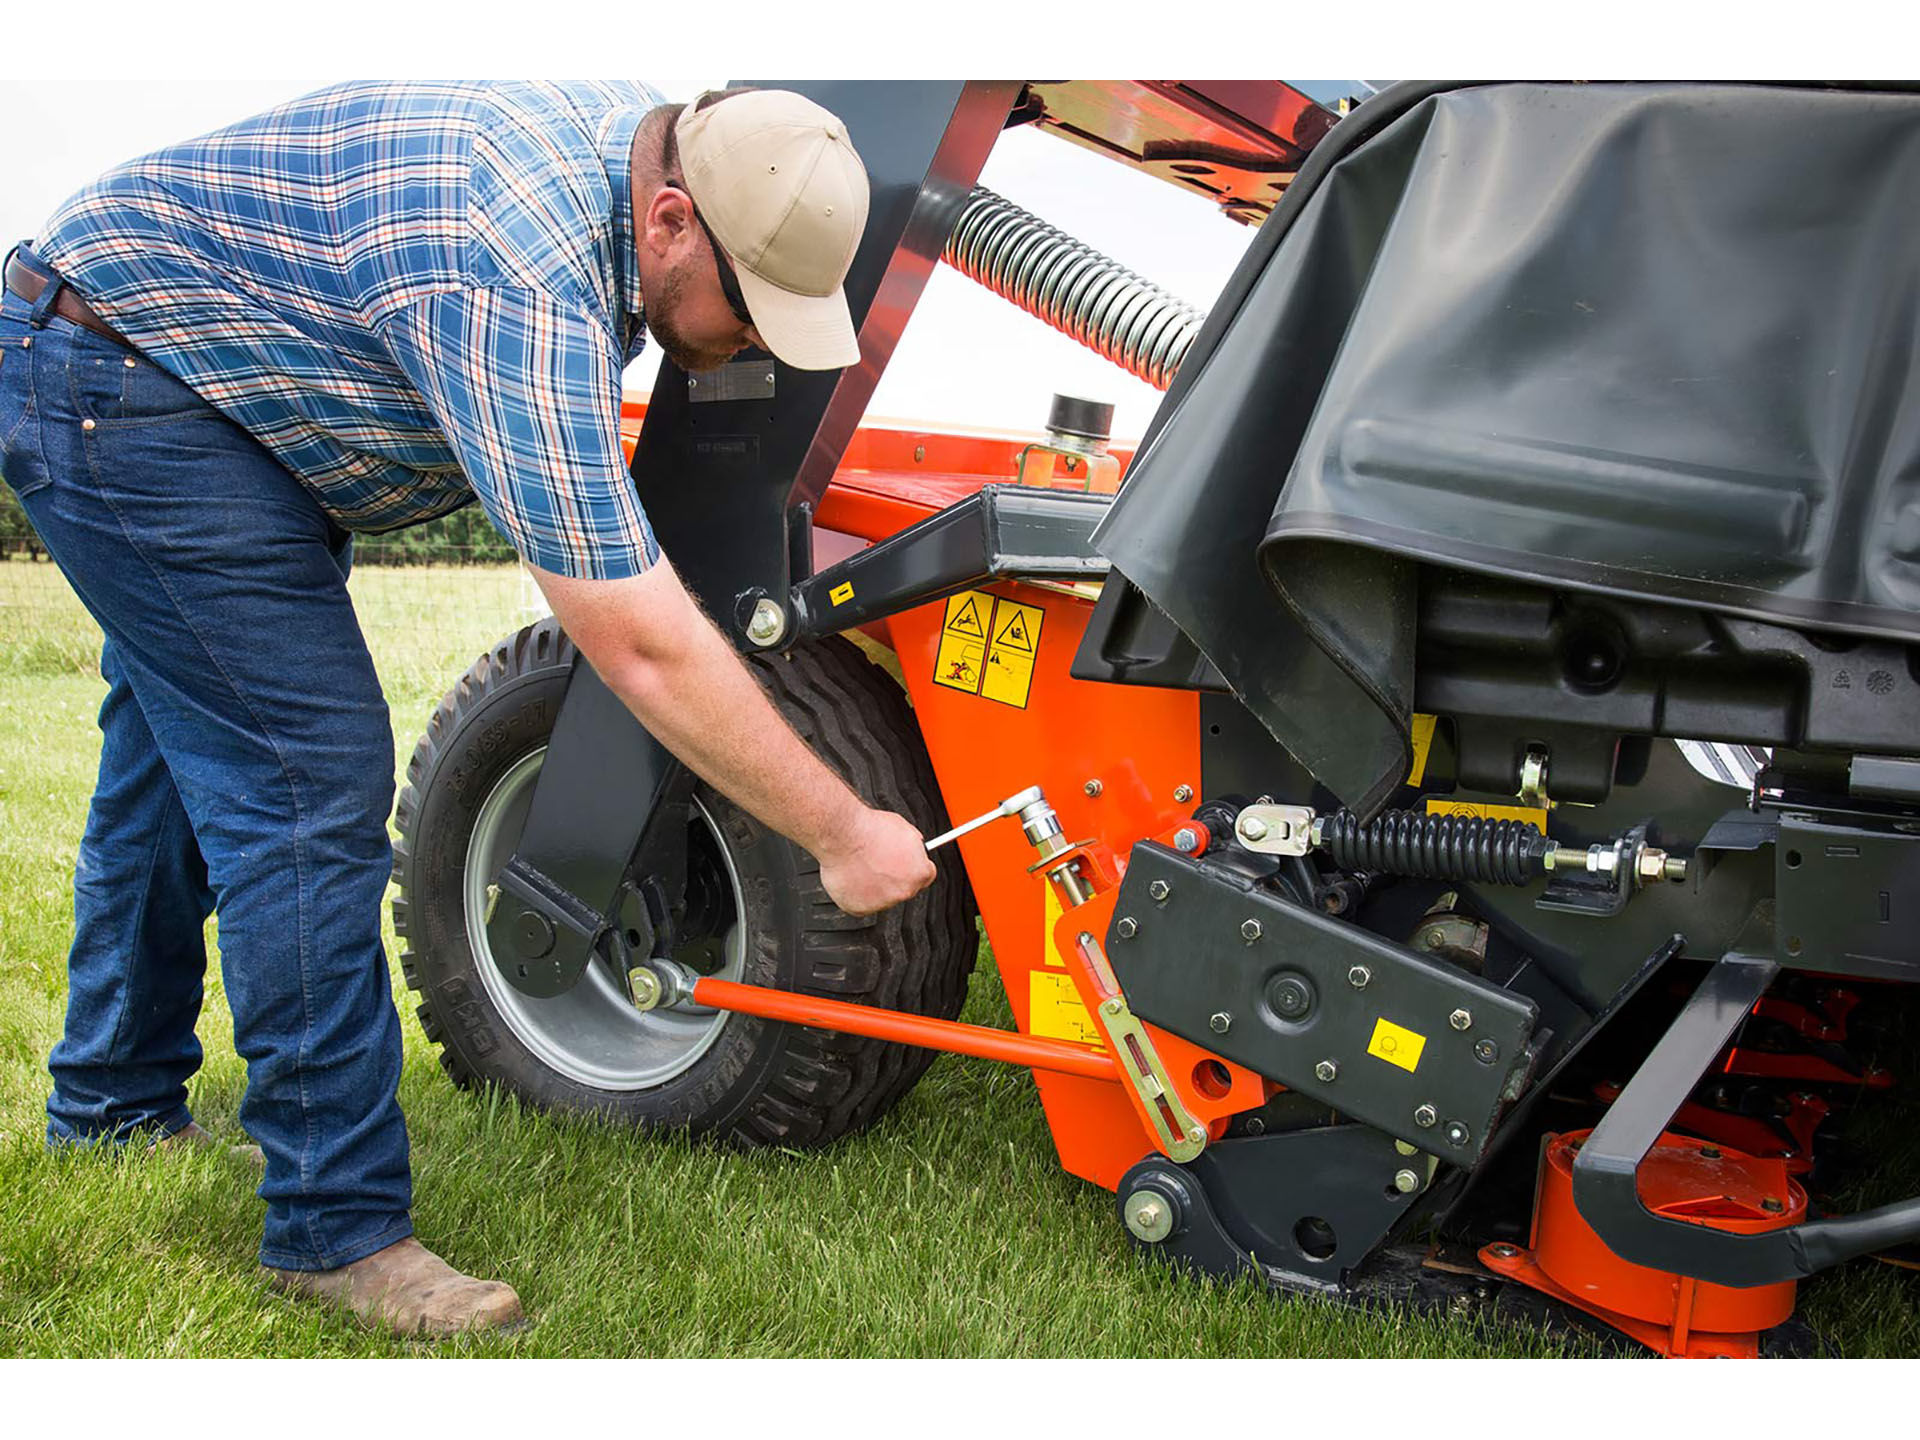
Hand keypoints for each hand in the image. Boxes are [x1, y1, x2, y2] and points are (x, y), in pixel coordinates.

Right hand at [818, 807, 936, 915]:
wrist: (843, 836)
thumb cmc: (869, 831)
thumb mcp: (902, 828)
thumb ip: (912, 844)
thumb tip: (913, 847)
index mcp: (918, 873)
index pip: (925, 877)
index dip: (912, 868)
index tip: (905, 865)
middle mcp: (903, 891)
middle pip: (903, 888)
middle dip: (893, 878)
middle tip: (878, 863)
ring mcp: (882, 903)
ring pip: (881, 897)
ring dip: (874, 886)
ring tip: (861, 866)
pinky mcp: (860, 908)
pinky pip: (860, 903)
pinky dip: (856, 893)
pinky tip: (852, 876)